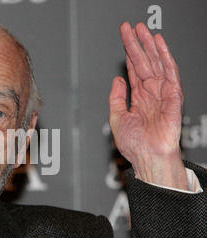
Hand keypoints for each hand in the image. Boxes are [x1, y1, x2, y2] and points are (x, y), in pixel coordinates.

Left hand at [109, 22, 186, 189]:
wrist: (147, 157)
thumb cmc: (134, 145)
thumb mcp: (116, 118)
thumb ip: (116, 98)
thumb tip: (116, 80)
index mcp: (138, 98)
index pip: (133, 70)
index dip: (128, 53)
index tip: (123, 39)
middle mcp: (150, 93)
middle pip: (143, 62)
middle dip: (136, 44)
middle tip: (130, 27)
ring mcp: (162, 93)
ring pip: (156, 63)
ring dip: (149, 45)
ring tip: (141, 29)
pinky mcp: (173, 95)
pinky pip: (170, 72)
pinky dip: (165, 56)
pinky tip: (159, 44)